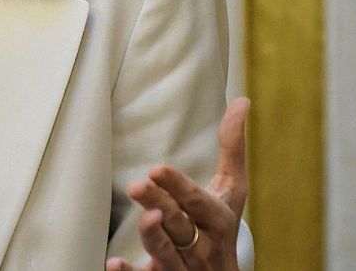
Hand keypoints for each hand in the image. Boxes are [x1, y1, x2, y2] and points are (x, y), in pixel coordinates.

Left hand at [106, 97, 248, 270]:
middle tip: (136, 185)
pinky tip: (114, 263)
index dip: (178, 187)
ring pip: (167, 253)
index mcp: (216, 219)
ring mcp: (183, 267)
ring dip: (153, 237)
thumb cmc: (221, 226)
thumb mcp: (231, 192)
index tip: (157, 168)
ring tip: (143, 218)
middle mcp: (201, 245)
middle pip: (179, 225)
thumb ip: (232, 149)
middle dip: (161, 206)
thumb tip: (241, 101)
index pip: (197, 202)